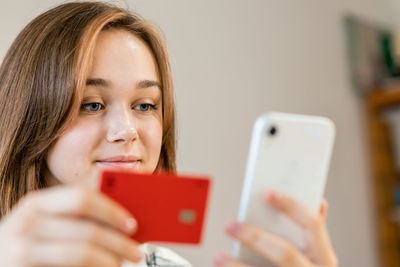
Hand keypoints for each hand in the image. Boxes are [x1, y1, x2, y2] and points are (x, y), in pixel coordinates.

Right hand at [0, 186, 142, 266]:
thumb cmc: (27, 243)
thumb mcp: (46, 224)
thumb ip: (74, 218)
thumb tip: (121, 222)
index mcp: (37, 202)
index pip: (83, 198)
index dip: (111, 210)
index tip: (132, 224)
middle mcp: (27, 222)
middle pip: (87, 229)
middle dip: (117, 242)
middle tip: (136, 252)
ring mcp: (20, 248)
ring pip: (81, 253)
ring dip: (109, 261)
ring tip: (120, 265)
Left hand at [214, 191, 337, 266]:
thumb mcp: (318, 257)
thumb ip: (313, 233)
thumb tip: (319, 201)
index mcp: (325, 258)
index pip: (312, 224)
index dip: (291, 206)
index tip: (267, 192)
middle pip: (285, 252)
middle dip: (254, 237)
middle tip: (229, 225)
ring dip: (237, 266)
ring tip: (218, 258)